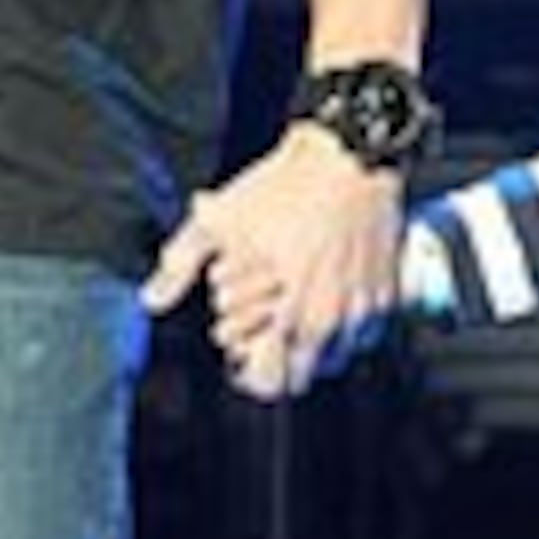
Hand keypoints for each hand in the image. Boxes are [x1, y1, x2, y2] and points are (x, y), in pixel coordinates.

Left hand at [140, 129, 407, 402]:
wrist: (349, 155)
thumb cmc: (283, 189)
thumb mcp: (219, 222)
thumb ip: (181, 264)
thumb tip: (150, 299)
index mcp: (288, 317)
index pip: (266, 382)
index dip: (245, 369)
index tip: (239, 350)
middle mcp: (331, 324)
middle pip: (299, 378)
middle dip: (277, 361)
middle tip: (263, 331)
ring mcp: (364, 311)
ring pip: (335, 360)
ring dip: (313, 349)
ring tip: (294, 316)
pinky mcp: (387, 294)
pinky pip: (364, 335)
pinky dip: (346, 329)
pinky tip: (327, 301)